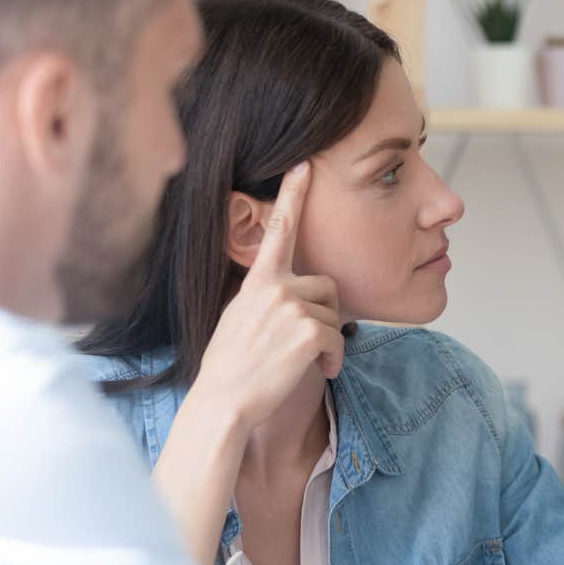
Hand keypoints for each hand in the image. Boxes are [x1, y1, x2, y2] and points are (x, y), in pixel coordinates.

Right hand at [187, 161, 343, 427]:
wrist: (223, 402)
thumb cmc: (231, 368)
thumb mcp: (240, 319)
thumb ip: (265, 298)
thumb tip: (292, 293)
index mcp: (257, 280)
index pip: (278, 229)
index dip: (293, 194)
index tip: (305, 163)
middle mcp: (274, 285)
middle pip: (328, 288)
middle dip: (326, 317)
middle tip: (304, 346)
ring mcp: (291, 305)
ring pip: (336, 317)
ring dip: (329, 345)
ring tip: (300, 363)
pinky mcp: (309, 329)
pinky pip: (340, 340)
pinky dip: (334, 360)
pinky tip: (315, 372)